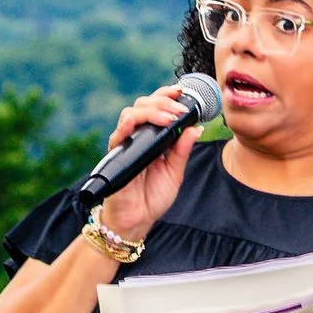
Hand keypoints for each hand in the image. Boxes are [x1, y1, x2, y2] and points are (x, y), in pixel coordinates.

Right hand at [95, 86, 204, 239]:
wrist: (136, 221)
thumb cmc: (152, 197)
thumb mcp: (175, 172)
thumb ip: (182, 150)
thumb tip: (196, 128)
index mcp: (152, 138)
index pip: (156, 107)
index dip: (167, 95)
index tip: (183, 92)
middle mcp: (137, 136)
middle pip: (144, 103)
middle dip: (163, 100)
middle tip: (180, 108)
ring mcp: (125, 144)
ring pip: (132, 112)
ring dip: (152, 110)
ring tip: (170, 117)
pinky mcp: (116, 155)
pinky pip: (119, 133)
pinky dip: (130, 124)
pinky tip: (144, 123)